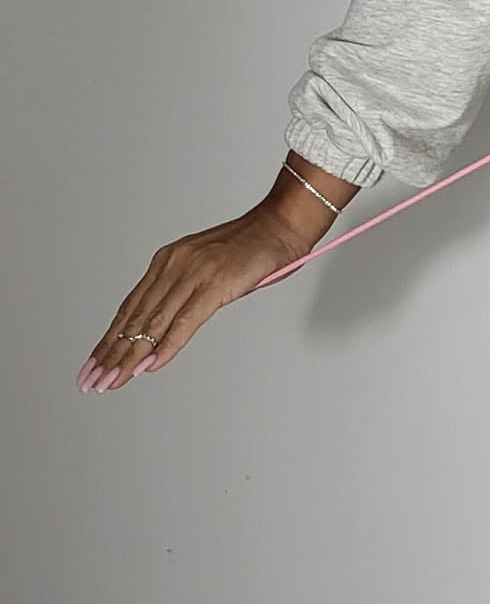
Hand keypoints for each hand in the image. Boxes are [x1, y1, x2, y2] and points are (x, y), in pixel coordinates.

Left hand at [76, 206, 306, 393]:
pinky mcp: (215, 284)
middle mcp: (174, 265)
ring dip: (131, 356)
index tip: (95, 361)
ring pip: (154, 323)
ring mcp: (193, 273)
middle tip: (93, 379)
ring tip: (113, 380)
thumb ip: (188, 294)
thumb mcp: (208, 269)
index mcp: (169, 260)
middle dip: (111, 353)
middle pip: (136, 318)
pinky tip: (150, 365)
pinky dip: (166, 346)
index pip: (131, 307)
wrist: (281, 224)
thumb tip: (169, 331)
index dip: (110, 337)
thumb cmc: (253, 248)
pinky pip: (185, 322)